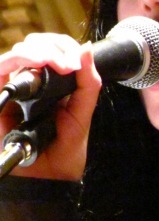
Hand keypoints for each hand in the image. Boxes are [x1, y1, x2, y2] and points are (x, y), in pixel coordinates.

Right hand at [0, 33, 101, 180]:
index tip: (77, 62)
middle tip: (69, 64)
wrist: (50, 176)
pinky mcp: (1, 98)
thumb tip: (86, 48)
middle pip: (36, 44)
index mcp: (53, 82)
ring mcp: (15, 88)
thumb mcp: (83, 111)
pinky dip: (18, 59)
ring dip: (39, 50)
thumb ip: (88, 82)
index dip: (65, 46)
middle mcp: (32, 81)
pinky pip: (1, 68)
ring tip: (56, 62)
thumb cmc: (65, 147)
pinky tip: (38, 62)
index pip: (55, 48)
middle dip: (55, 45)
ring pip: (19, 52)